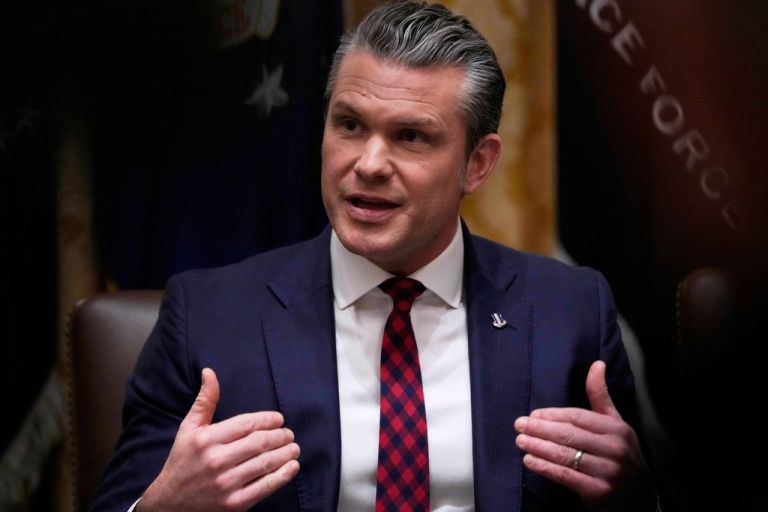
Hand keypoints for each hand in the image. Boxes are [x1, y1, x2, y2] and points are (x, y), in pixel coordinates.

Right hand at [139, 368, 299, 510]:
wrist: (169, 504)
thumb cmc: (182, 462)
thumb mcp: (188, 429)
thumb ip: (205, 401)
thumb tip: (209, 372)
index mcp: (206, 439)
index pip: (246, 424)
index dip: (267, 419)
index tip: (279, 419)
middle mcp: (216, 461)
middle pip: (259, 442)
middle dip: (280, 435)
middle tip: (289, 433)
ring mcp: (226, 484)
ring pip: (265, 463)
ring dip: (285, 453)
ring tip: (293, 447)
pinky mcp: (234, 503)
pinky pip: (265, 487)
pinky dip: (283, 475)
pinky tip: (292, 466)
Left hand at [514, 361, 655, 511]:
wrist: (640, 496)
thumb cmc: (622, 454)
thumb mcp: (616, 423)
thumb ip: (601, 395)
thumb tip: (597, 363)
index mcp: (616, 428)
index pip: (578, 417)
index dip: (553, 415)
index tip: (533, 415)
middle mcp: (614, 448)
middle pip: (569, 434)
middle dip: (540, 429)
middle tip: (519, 425)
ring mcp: (608, 471)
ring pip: (565, 455)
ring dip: (538, 447)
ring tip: (520, 441)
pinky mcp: (599, 492)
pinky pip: (567, 476)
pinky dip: (545, 468)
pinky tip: (530, 461)